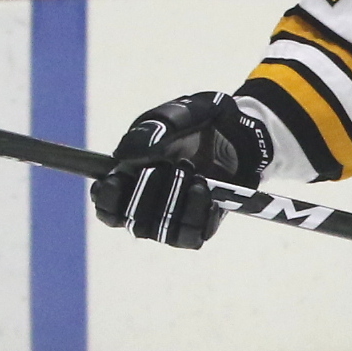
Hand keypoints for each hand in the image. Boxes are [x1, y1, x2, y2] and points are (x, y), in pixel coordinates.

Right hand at [91, 92, 271, 249]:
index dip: (107, 199)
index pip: (106, 205)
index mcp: (131, 176)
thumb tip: (125, 157)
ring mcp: (174, 217)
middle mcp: (149, 204)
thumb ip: (153, 130)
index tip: (119, 179)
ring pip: (161, 232)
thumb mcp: (182, 113)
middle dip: (150, 194)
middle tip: (174, 165)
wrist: (244, 133)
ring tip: (196, 175)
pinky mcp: (200, 226)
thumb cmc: (205, 121)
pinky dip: (197, 215)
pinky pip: (191, 237)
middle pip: (133, 222)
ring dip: (175, 204)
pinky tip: (206, 191)